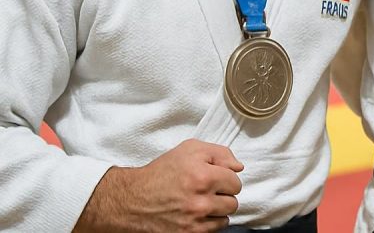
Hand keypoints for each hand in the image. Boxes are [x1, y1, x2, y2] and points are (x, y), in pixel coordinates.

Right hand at [73, 139, 242, 232]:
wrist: (133, 200)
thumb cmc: (162, 172)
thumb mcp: (190, 150)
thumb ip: (220, 153)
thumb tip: (238, 168)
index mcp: (203, 176)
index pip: (236, 182)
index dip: (226, 178)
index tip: (214, 178)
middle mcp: (200, 201)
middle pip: (233, 202)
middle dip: (222, 195)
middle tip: (207, 190)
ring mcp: (194, 221)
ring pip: (225, 217)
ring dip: (217, 210)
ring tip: (201, 202)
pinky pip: (214, 230)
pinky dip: (208, 223)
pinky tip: (196, 214)